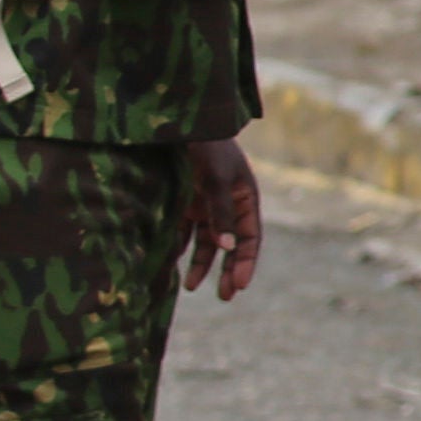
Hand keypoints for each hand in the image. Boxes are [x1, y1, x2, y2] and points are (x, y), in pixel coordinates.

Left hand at [179, 135, 262, 302]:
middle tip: (224, 297)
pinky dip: (178, 248)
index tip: (238, 286)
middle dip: (226, 270)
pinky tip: (170, 264)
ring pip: (205, 241)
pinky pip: (182, 231)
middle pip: (229, 244)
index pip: (250, 238)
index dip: (245, 262)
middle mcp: (226, 205)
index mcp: (244, 199)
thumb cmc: (206, 146)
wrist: (180, 122)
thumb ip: (220, 212)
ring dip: (200, 264)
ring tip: (190, 287)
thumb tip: (227, 247)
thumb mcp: (216, 178)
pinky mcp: (181, 202)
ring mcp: (203, 204)